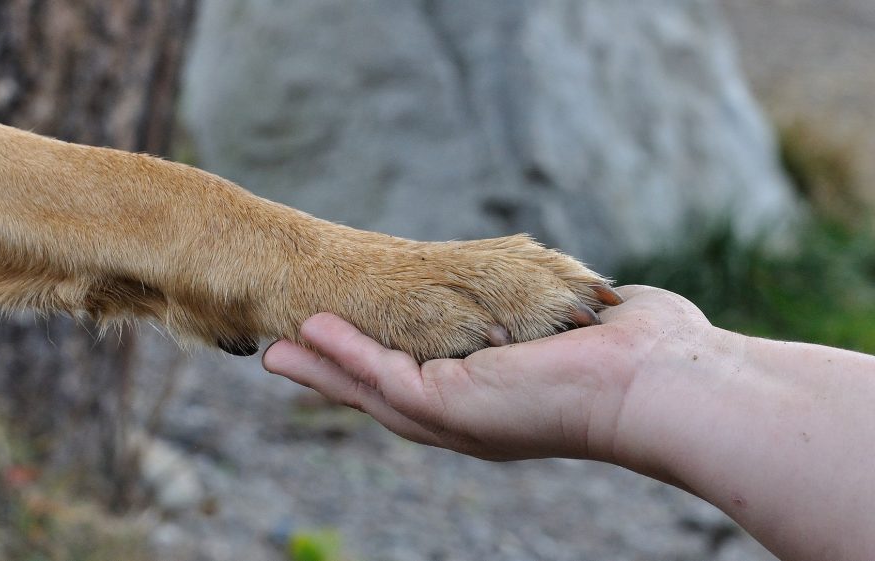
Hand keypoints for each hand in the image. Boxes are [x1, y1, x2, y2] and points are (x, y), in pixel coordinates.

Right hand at [262, 285, 712, 462]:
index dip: (381, 363)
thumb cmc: (643, 353)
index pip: (425, 380)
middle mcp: (470, 417)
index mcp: (496, 401)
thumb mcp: (583, 325)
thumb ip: (565, 314)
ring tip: (278, 349)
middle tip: (284, 356)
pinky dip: (343, 356)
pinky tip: (309, 334)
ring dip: (323, 368)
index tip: (346, 342)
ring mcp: (456, 417)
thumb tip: (593, 299)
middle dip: (334, 375)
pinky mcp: (450, 405)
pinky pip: (381, 376)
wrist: (663, 382)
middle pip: (384, 395)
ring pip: (371, 391)